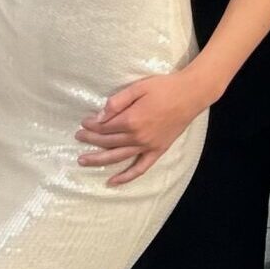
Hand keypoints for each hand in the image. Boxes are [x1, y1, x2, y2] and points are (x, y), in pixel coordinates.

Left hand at [75, 70, 214, 184]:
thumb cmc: (165, 87)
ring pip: (118, 157)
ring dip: (98, 160)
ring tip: (83, 160)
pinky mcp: (158, 150)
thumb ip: (117, 101)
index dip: (91, 125)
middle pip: (107, 141)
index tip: (83, 122)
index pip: (104, 126)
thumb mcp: (138, 87)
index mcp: (131, 120)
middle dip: (90, 140)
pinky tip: (113, 182)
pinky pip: (140, 168)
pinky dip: (126, 177)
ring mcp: (148, 146)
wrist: (191, 94)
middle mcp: (137, 137)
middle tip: (78, 137)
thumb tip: (99, 117)